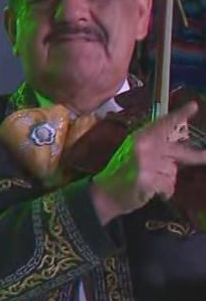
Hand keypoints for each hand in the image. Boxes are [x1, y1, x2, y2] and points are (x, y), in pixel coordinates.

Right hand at [91, 100, 205, 223]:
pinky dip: (165, 192)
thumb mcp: (134, 154)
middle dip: (195, 156)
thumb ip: (155, 149)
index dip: (179, 115)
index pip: (163, 124)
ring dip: (168, 179)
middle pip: (178, 151)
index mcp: (140, 138)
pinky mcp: (148, 181)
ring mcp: (146, 164)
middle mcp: (144, 147)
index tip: (194, 105)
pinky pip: (169, 186)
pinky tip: (153, 193)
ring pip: (174, 171)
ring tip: (152, 183)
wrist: (104, 195)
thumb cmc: (120, 174)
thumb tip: (181, 150)